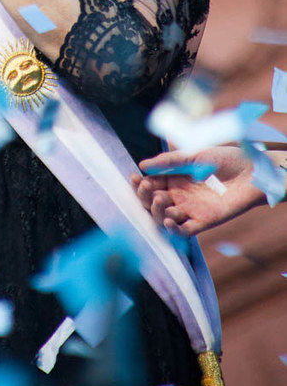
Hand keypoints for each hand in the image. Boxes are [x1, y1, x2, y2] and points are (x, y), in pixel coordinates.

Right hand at [131, 147, 265, 235]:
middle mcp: (180, 196)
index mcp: (175, 179)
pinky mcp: (204, 222)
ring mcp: (190, 210)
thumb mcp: (193, 154)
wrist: (252, 172)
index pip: (150, 184)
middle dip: (145, 196)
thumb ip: (169, 161)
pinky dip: (174, 229)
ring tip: (158, 200)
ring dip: (157, 211)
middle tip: (146, 188)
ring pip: (165, 217)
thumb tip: (142, 165)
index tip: (134, 177)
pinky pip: (184, 231)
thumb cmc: (224, 159)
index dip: (140, 183)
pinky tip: (168, 220)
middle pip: (153, 202)